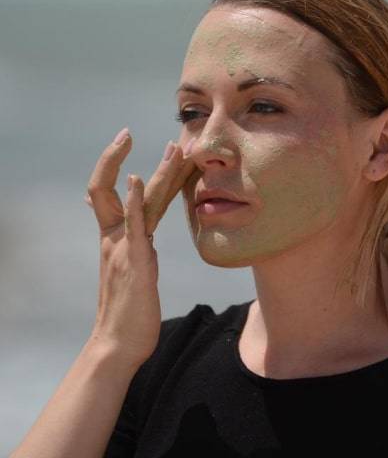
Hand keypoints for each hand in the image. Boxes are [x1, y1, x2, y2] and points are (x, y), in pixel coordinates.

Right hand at [84, 128, 195, 367]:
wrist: (117, 344)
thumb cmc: (129, 310)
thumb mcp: (130, 271)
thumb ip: (132, 247)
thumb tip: (135, 232)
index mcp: (118, 238)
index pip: (117, 193)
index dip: (126, 168)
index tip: (139, 149)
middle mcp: (117, 238)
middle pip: (127, 188)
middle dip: (149, 161)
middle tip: (172, 139)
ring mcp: (124, 248)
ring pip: (140, 201)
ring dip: (158, 172)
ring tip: (175, 149)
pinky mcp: (133, 263)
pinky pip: (133, 226)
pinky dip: (133, 201)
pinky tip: (136, 180)